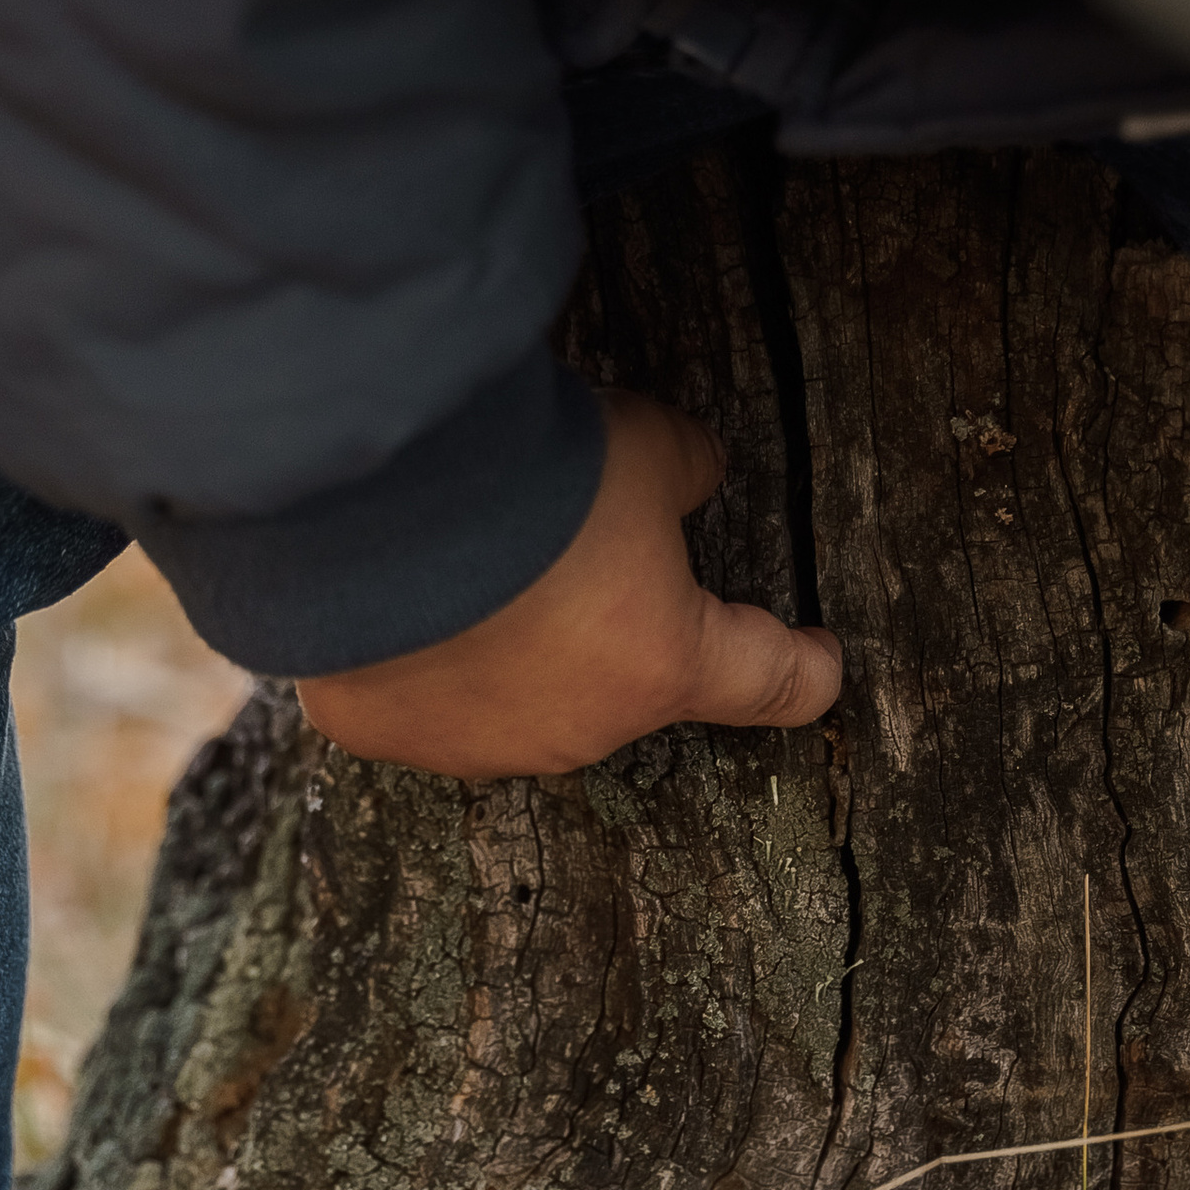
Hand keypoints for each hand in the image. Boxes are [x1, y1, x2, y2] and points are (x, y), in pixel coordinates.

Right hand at [297, 389, 841, 777]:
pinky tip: (396, 599)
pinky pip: (414, 699)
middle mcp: (578, 729)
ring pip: (516, 704)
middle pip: (627, 686)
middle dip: (616, 632)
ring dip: (512, 652)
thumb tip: (697, 473)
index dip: (804, 670)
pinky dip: (416, 657)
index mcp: (666, 667)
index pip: (770, 683)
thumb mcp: (644, 445)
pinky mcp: (380, 733)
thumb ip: (685, 469)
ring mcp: (474, 744)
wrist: (368, 504)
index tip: (821, 663)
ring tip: (474, 574)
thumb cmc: (527, 477)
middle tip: (579, 554)